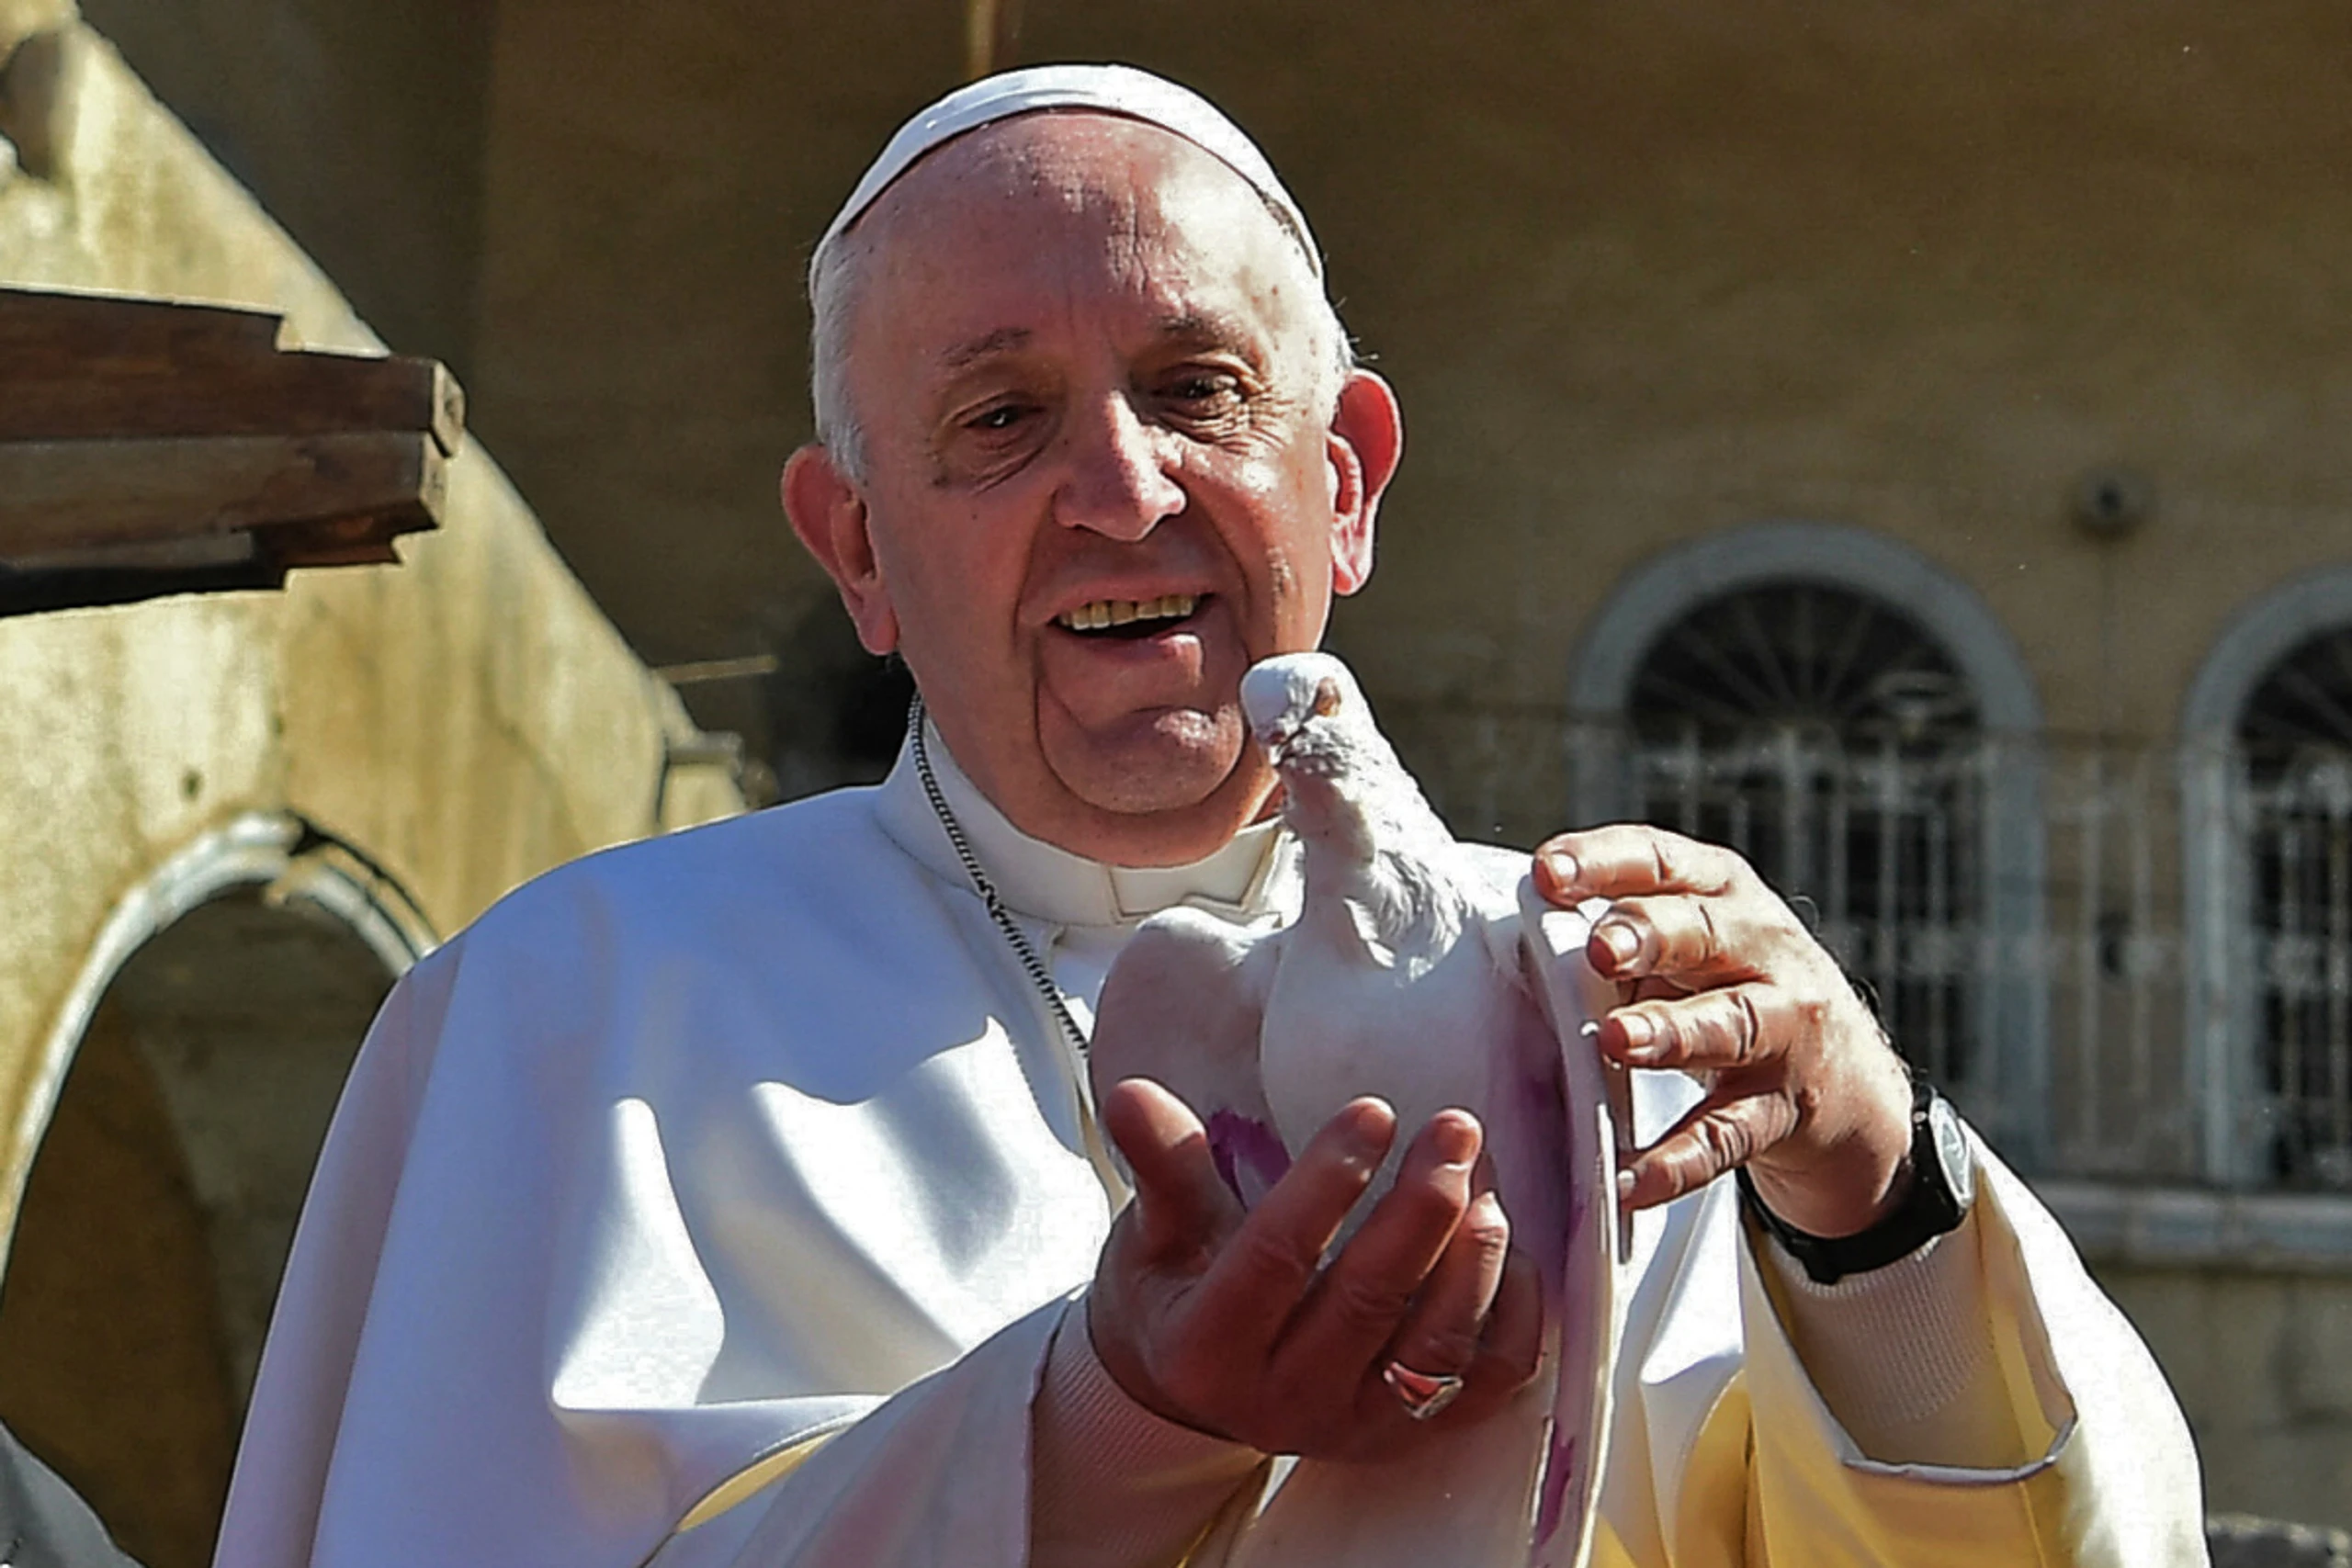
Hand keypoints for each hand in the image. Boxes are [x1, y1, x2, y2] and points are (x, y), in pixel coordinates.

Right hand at [1087, 1078, 1543, 1462]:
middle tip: (1455, 1126)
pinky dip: (1515, 1313)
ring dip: (1475, 1255)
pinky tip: (1507, 1245)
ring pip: (1437, 1348)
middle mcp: (1283, 1404)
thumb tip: (1133, 1094)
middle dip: (1423, 1207)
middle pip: (1368, 1302)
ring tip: (1484, 1177)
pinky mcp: (1413, 1435)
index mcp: (1206, 1350)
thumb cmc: (1177, 1289)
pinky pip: (1489, 1382)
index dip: (1327, 1184)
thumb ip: (1163, 1163)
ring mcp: (1356, 1429)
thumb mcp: (1154, 1229)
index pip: (1275, 1260)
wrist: (1198, 1388)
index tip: (1372, 1111)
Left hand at [1533, 823, 1914, 1238]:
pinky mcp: (1783, 1108)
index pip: (1661, 862)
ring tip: (1621, 1042)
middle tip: (1598, 950)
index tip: (1545, 873)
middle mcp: (1763, 950)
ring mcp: (1784, 1030)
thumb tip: (1508, 937)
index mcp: (1722, 894)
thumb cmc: (1726, 988)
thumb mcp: (1686, 945)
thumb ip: (1617, 934)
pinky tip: (1631, 1181)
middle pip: (1703, 932)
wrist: (1846, 1078)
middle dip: (1648, 936)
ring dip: (1673, 1033)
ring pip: (1729, 1025)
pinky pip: (1726, 1136)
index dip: (1603, 863)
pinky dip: (1678, 1161)